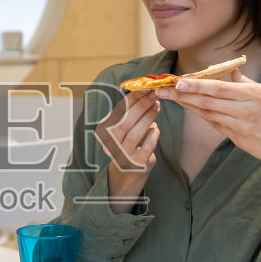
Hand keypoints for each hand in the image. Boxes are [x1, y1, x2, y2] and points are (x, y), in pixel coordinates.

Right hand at [94, 89, 159, 213]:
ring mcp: (123, 156)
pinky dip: (153, 135)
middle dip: (141, 106)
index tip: (145, 88)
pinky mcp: (137, 164)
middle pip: (125, 121)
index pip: (118, 111)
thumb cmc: (128, 144)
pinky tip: (156, 128)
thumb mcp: (124, 128)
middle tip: (154, 96)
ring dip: (148, 117)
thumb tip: (146, 91)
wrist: (127, 173)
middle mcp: (110, 145)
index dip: (133, 98)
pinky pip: (147, 146)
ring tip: (157, 107)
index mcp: (104, 132)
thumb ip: (130, 113)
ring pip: (135, 133)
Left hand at [159, 71, 260, 218]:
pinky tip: (191, 110)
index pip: (219, 88)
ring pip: (209, 113)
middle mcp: (246, 109)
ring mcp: (241, 126)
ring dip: (188, 106)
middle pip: (208, 101)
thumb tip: (233, 73)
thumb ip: (248, 84)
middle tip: (163, 90)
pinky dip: (203, 117)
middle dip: (183, 95)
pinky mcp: (239, 139)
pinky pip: (216, 125)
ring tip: (170, 98)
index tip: (178, 81)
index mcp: (255, 94)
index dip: (197, 85)